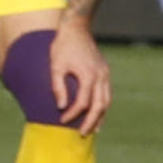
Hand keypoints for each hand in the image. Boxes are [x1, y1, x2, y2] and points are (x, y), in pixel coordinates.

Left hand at [47, 18, 107, 134]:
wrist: (77, 28)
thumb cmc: (63, 46)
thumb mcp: (55, 65)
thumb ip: (58, 87)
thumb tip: (61, 106)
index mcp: (88, 75)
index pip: (83, 102)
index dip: (73, 114)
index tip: (62, 120)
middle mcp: (100, 77)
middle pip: (100, 106)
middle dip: (91, 121)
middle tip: (83, 134)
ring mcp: (105, 75)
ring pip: (107, 101)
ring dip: (101, 117)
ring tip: (94, 130)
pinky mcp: (105, 73)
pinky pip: (107, 94)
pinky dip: (103, 106)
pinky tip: (98, 113)